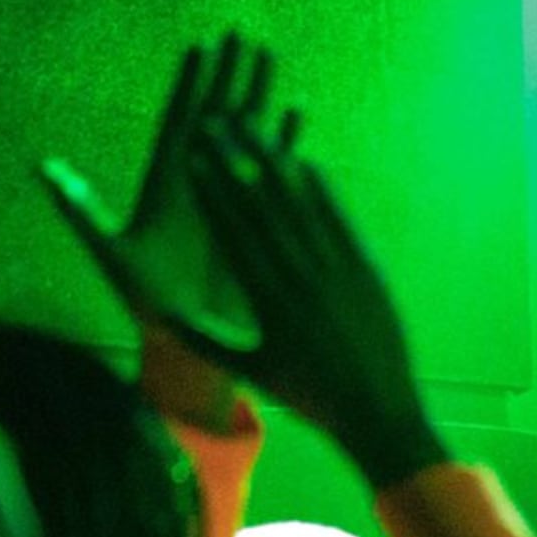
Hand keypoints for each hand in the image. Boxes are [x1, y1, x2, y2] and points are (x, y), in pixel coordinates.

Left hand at [39, 33, 291, 360]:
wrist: (189, 347)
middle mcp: (199, 188)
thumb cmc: (148, 309)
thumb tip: (44, 167)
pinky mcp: (256, 222)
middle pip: (217, 119)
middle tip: (244, 35)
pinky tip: (297, 118)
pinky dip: (284, 144)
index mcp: (168, 189)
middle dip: (230, 78)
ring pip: (246, 138)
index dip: (191, 89)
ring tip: (271, 59)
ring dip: (259, 100)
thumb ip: (82, 211)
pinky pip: (273, 174)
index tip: (202, 48)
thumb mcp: (112, 256)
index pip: (181, 126)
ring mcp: (230, 202)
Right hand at [185, 112, 449, 484]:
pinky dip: (322, 190)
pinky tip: (304, 160)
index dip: (210, 192)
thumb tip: (160, 317)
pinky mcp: (369, 271)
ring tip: (254, 129)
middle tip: (215, 124)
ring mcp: (338, 273)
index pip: (231, 235)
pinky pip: (340, 221)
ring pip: (301, 207)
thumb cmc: (308, 395)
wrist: (376, 412)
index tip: (191, 158)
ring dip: (276, 165)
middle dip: (235, 163)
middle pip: (262, 210)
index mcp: (267, 302)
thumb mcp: (250, 369)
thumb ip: (204, 339)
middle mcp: (301, 281)